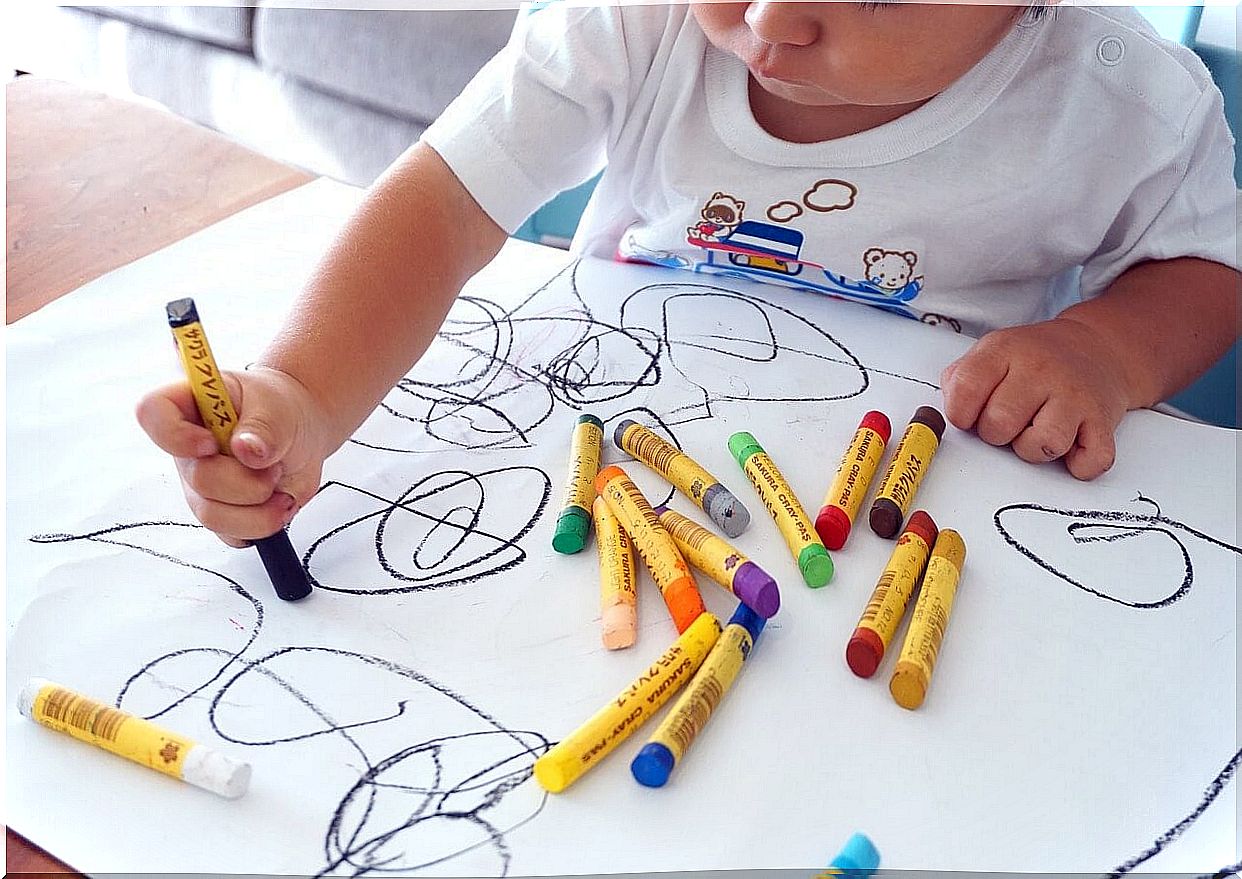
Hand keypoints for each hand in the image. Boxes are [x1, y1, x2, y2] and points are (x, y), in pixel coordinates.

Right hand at [135, 366, 330, 545]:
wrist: (303, 432)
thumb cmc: (282, 409)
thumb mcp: (280, 409)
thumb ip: (266, 427)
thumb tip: (248, 450)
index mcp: (190, 406)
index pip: (152, 412)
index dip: (176, 435)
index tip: (213, 443)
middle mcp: (187, 450)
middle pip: (198, 478)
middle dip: (247, 479)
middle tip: (273, 464)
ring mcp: (201, 485)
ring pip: (213, 515)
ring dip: (259, 507)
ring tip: (279, 482)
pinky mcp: (221, 512)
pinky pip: (231, 535)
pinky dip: (263, 524)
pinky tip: (278, 501)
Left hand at [941, 317, 1134, 479]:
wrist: (1098, 348)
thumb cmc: (1034, 360)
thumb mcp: (991, 353)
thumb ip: (960, 380)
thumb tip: (945, 413)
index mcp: (1004, 350)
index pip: (965, 391)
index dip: (960, 414)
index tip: (970, 415)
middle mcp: (1040, 369)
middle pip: (999, 425)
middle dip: (997, 434)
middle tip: (1010, 421)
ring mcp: (1074, 394)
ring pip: (1041, 446)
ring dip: (1033, 450)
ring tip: (1037, 431)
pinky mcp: (1103, 419)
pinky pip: (1089, 461)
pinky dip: (1078, 465)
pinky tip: (1071, 445)